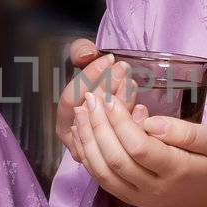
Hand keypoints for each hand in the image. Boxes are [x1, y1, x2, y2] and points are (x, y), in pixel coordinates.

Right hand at [57, 39, 127, 165]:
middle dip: (108, 87)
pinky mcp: (121, 155)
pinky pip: (126, 143)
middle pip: (90, 113)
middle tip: (123, 67)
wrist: (114, 97)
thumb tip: (86, 53)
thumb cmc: (97, 81)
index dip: (88, 78)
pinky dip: (134, 124)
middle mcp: (80, 137)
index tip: (107, 59)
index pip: (71, 99)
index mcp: (65, 119)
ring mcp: (99, 148)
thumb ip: (80, 51)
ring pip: (109, 128)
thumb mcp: (85, 61)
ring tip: (132, 82)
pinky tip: (141, 107)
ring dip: (122, 103)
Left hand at [71, 82, 206, 206]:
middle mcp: (153, 188)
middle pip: (116, 160)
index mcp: (176, 171)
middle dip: (99, 127)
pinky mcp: (127, 198)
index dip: (121, 123)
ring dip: (88, 141)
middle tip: (91, 98)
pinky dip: (87, 155)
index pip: (141, 148)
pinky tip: (81, 132)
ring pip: (103, 172)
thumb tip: (153, 123)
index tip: (111, 99)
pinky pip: (101, 179)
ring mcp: (137, 196)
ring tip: (81, 111)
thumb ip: (188, 133)